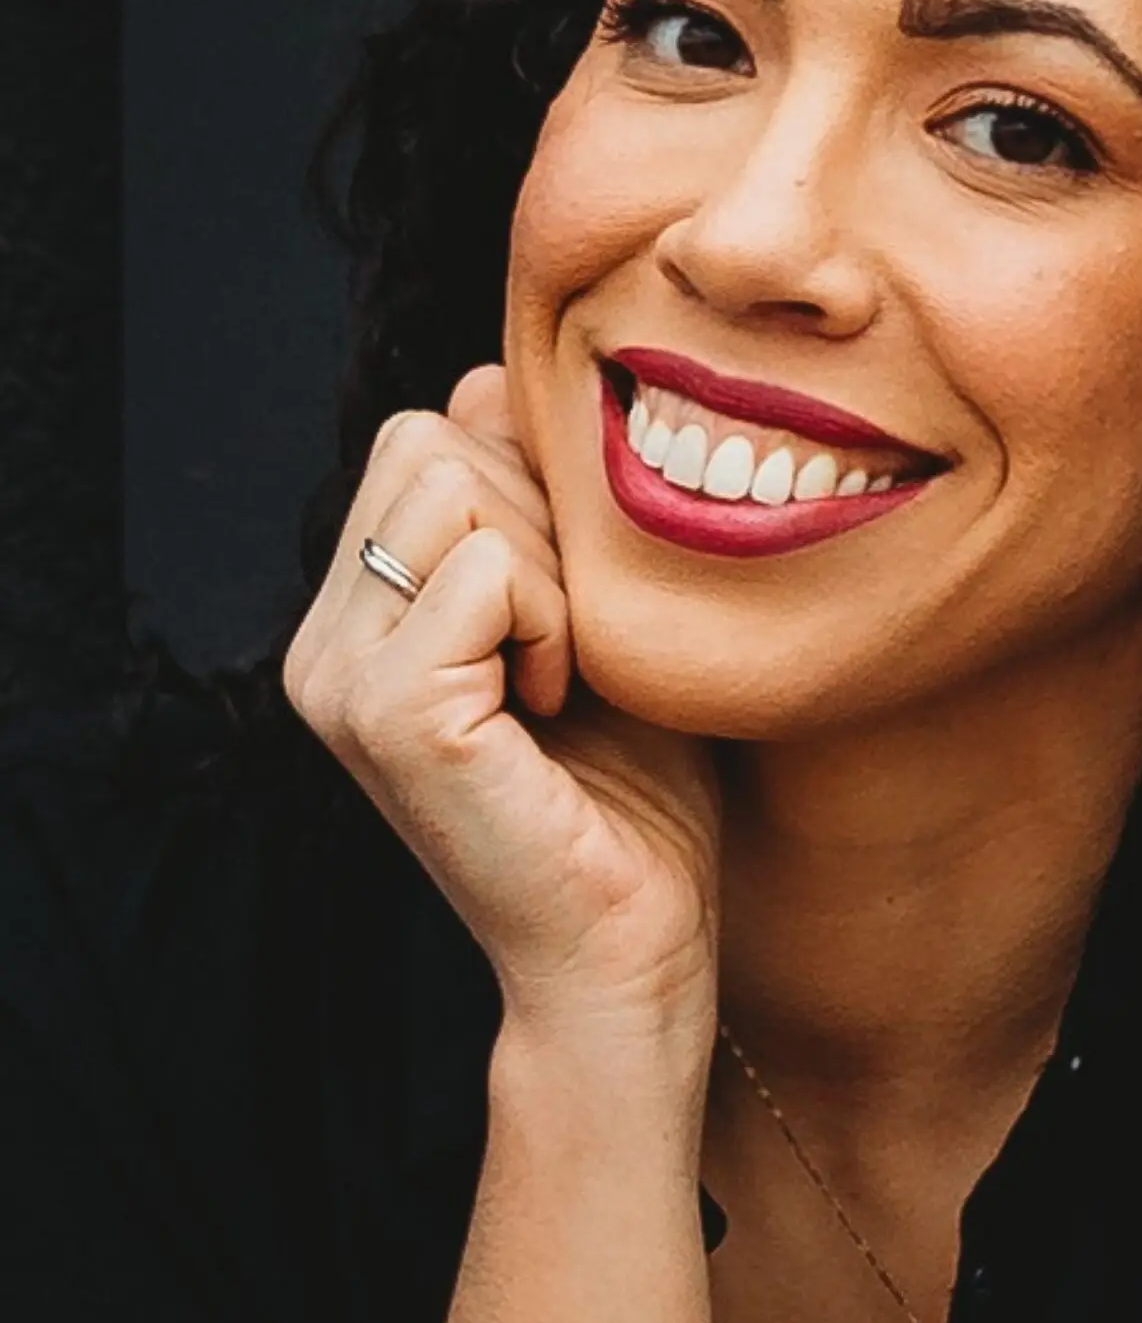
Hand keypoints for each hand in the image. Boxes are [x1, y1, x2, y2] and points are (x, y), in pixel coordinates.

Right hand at [284, 365, 720, 1055]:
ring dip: (553, 570)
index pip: (427, 436)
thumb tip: (486, 377)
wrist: (632, 945)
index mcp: (361, 616)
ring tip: (570, 673)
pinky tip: (564, 703)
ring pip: (455, 486)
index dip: (532, 488)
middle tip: (579, 640)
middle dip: (544, 519)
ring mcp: (339, 676)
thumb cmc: (634, 791)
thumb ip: (535, 506)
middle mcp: (326, 642)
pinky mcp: (385, 713)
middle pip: (432, 441)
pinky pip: (482, 569)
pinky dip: (555, 619)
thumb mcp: (593, 614)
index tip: (579, 602)